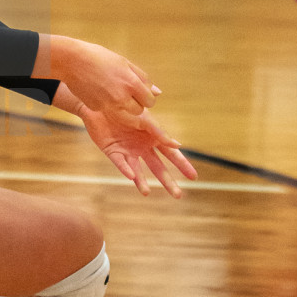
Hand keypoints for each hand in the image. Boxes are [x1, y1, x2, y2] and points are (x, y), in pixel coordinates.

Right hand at [48, 36, 156, 124]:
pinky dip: (108, 105)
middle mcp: (121, 96)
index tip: (140, 93)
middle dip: (136, 104)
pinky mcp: (97, 108)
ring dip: (124, 109)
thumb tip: (158, 92)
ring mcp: (108, 104)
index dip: (146, 97)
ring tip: (115, 95)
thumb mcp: (124, 63)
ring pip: (126, 116)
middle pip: (139, 111)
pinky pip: (109, 111)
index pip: (150, 101)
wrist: (72, 61)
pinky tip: (100, 92)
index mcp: (131, 83)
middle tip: (126, 93)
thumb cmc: (99, 58)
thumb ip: (142, 79)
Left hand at [77, 101, 196, 197]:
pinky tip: (131, 176)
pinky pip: (120, 164)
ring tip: (147, 193)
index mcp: (153, 138)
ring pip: (138, 171)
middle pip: (158, 167)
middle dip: (168, 181)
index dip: (182, 165)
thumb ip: (159, 132)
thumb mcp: (145, 118)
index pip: (171, 155)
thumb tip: (177, 145)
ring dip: (142, 182)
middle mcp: (143, 148)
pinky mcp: (113, 152)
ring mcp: (128, 151)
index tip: (194, 177)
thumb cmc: (126, 106)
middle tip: (178, 195)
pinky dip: (126, 170)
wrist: (102, 101)